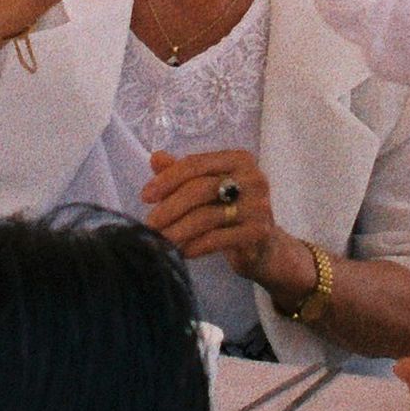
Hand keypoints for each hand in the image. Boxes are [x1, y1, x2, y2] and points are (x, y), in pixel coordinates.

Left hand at [141, 149, 287, 285]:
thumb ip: (182, 173)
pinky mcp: (259, 232)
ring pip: (206, 216)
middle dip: (169, 207)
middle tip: (149, 224)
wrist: (264, 248)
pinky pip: (217, 239)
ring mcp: (259, 205)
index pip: (195, 164)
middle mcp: (254, 178)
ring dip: (177, 230)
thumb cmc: (230, 212)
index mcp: (239, 159)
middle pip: (200, 189)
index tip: (145, 196)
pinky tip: (181, 252)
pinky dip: (194, 246)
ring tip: (160, 240)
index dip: (166, 179)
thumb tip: (156, 157)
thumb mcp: (206, 189)